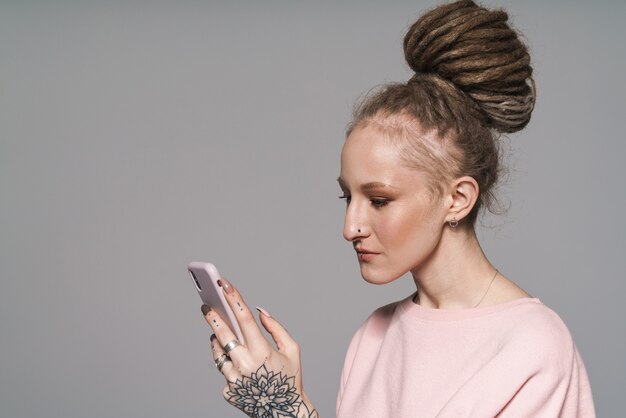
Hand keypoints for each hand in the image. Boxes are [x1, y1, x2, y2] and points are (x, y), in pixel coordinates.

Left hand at [202, 277, 318, 417]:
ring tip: (218, 330)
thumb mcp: (292, 349)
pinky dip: (227, 362)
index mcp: (262, 351)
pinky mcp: (228, 391)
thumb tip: (259, 312)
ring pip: (218, 352)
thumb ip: (276, 328)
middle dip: (212, 316)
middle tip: (206, 304)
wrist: (284, 412)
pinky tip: (233, 358)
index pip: (244, 318)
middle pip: (222, 333)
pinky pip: (223, 369)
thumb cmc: (290, 378)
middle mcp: (245, 365)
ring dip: (217, 340)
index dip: (234, 298)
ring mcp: (234, 379)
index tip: (224, 283)